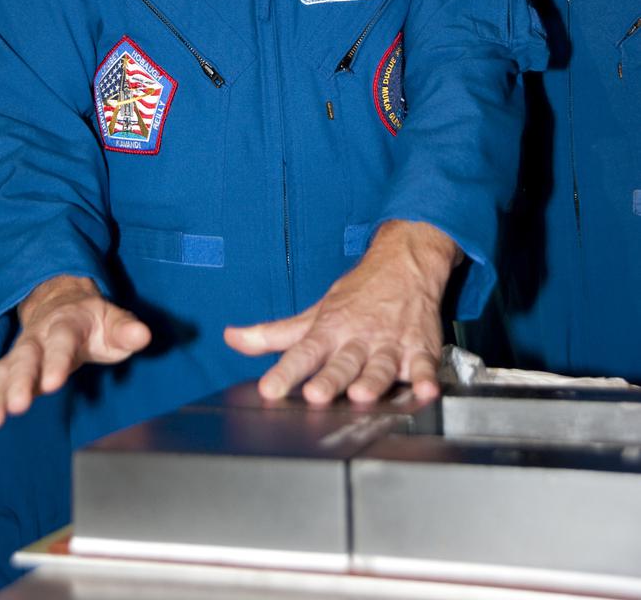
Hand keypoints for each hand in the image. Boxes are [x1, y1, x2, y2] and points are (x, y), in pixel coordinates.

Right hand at [0, 275, 151, 440]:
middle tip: (17, 407)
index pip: (61, 342)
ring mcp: (21, 353)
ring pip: (3, 373)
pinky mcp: (10, 371)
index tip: (53, 384)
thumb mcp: (113, 320)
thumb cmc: (92, 321)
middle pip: (26, 359)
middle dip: (21, 383)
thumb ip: (126, 330)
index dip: (57, 361)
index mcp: (66, 323)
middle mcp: (37, 338)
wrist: (61, 303)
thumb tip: (143, 335)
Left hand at [224, 221, 457, 404]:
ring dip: (372, 380)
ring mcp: (389, 343)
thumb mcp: (314, 313)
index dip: (285, 373)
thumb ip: (274, 334)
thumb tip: (232, 338)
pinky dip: (426, 375)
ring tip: (362, 395)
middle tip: (316, 394)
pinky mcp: (420, 347)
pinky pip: (425, 363)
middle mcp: (358, 338)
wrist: (403, 263)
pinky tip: (425, 387)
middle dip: (329, 379)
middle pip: (341, 362)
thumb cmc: (357, 295)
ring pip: (380, 365)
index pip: (302, 352)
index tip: (269, 390)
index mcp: (329, 330)